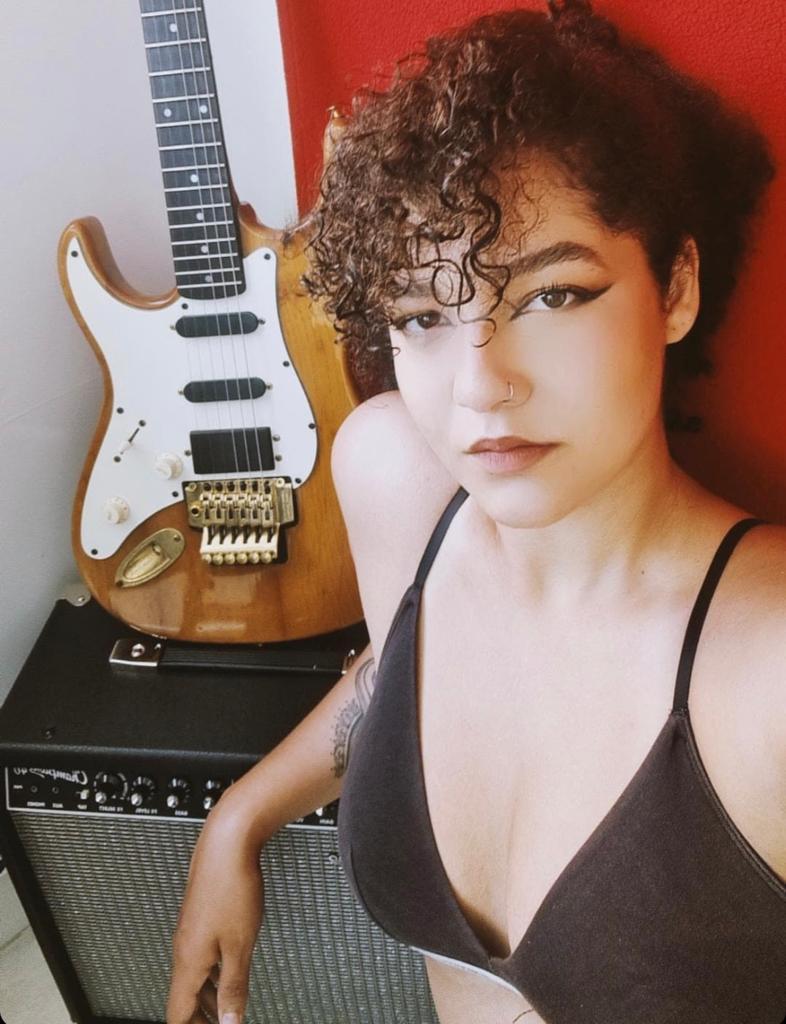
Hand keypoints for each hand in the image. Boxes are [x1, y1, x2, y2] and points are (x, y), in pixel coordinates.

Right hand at [166, 800, 264, 1023]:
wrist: (228, 841)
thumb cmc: (232, 885)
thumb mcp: (240, 944)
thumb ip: (235, 986)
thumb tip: (231, 1022)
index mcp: (189, 960)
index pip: (178, 1013)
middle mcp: (185, 948)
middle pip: (184, 999)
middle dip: (200, 1019)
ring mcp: (192, 932)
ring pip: (195, 978)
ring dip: (209, 999)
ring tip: (226, 1014)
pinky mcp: (202, 918)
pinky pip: (203, 958)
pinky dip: (214, 976)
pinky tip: (228, 977)